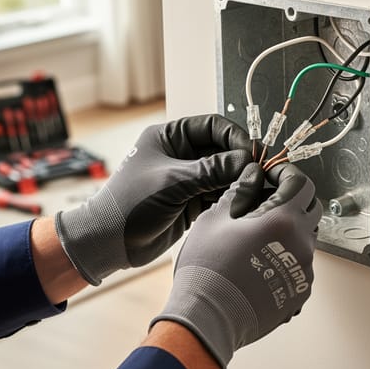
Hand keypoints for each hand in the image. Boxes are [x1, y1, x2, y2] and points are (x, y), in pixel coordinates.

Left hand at [55, 114, 251, 284]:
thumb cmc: (128, 204)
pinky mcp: (193, 201)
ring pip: (224, 173)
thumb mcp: (173, 182)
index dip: (236, 137)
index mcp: (170, 136)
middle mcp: (181, 154)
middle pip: (223, 150)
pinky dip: (233, 198)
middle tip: (261, 173)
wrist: (108, 242)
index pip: (213, 126)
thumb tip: (247, 162)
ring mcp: (188, 178)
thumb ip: (212, 170)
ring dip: (239, 182)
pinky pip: (220, 194)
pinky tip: (245, 204)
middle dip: (242, 162)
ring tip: (256, 191)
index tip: (252, 154)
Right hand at [152, 162, 321, 368]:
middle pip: (311, 208)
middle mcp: (302, 242)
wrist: (208, 318)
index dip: (286, 172)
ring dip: (290, 230)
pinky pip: (301, 265)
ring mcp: (304, 270)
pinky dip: (288, 257)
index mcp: (283, 219)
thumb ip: (240, 190)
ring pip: (306, 238)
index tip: (271, 174)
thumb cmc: (207, 267)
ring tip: (259, 236)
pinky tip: (262, 262)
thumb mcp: (215, 218)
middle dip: (293, 199)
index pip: (301, 182)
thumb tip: (253, 174)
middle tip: (266, 201)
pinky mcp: (301, 292)